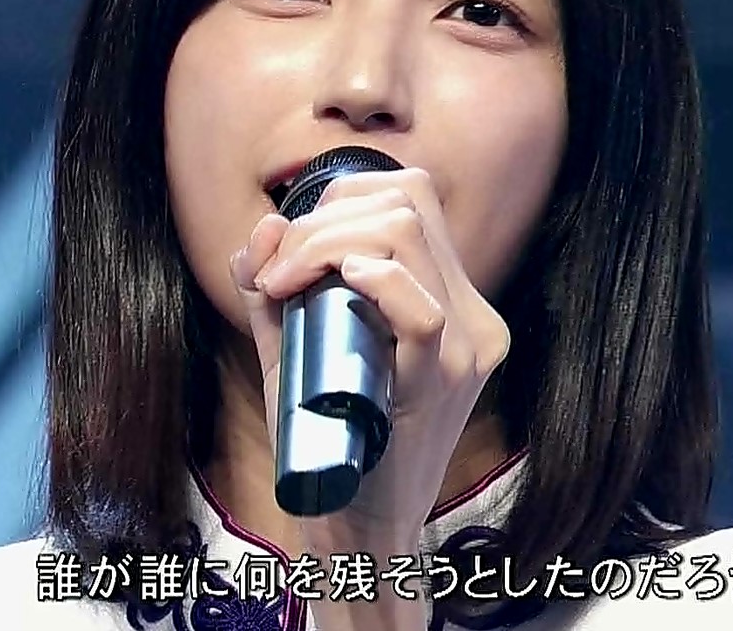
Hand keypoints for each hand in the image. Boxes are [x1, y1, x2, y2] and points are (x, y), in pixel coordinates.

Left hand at [227, 168, 511, 587]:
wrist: (360, 534)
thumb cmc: (331, 441)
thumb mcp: (297, 350)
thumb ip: (275, 291)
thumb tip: (260, 230)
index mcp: (452, 298)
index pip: (411, 198)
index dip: (341, 200)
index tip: (290, 250)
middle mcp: (472, 315)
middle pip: (406, 203)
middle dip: (322, 219)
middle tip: (276, 273)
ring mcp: (465, 348)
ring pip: (405, 236)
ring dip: (325, 242)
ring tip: (284, 285)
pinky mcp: (442, 384)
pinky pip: (421, 310)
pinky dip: (375, 280)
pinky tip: (339, 281)